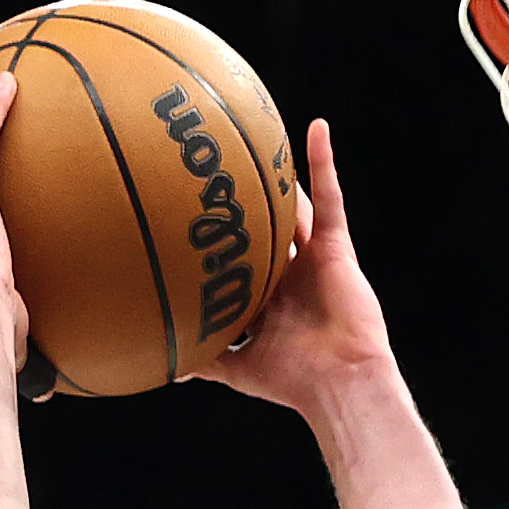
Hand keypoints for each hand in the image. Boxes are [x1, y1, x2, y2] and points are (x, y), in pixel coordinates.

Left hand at [186, 119, 392, 414]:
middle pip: (264, 227)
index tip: (193, 218)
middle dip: (245, 203)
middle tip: (216, 169)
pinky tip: (317, 127)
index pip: (242, 262)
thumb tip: (170, 368)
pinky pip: (330, 197)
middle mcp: (290, 274)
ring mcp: (313, 256)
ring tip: (262, 133)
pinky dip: (325, 162)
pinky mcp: (335, 246)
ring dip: (281, 174)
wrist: (338, 381)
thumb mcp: (239, 367)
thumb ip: (209, 359)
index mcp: (269, 299)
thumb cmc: (293, 380)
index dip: (224, 243)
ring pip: (293, 205)